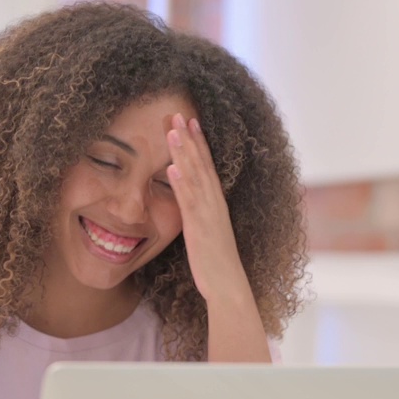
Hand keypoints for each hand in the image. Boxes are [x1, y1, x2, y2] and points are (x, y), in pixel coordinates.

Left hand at [166, 113, 254, 305]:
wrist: (228, 286)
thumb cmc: (216, 264)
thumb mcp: (206, 233)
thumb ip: (198, 216)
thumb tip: (190, 206)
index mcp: (215, 203)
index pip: (207, 166)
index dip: (199, 143)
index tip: (190, 121)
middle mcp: (214, 203)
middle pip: (201, 164)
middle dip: (190, 138)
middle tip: (179, 113)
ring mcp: (207, 214)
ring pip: (194, 177)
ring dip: (184, 152)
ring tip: (173, 130)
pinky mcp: (199, 228)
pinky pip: (188, 202)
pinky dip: (180, 183)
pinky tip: (171, 168)